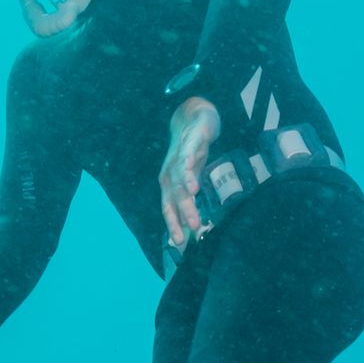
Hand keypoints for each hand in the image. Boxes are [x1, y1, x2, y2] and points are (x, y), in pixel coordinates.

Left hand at [158, 97, 222, 248]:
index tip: (178, 243)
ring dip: (186, 188)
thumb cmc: (191, 154)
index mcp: (170, 183)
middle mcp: (170, 172)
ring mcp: (179, 157)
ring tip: (193, 198)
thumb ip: (189, 200)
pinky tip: (192, 175)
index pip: (169, 207)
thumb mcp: (191, 179)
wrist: (194, 119)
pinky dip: (188, 165)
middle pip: (176, 195)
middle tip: (193, 228)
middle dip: (183, 211)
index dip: (172, 224)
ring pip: (181, 176)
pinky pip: (187, 155)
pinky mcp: (190, 142)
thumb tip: (189, 227)